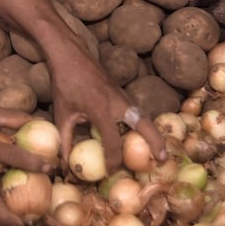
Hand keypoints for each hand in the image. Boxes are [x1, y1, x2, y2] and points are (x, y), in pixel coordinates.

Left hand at [48, 51, 166, 172]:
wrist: (71, 54)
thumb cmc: (65, 84)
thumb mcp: (62, 114)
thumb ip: (65, 140)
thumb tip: (65, 165)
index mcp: (100, 109)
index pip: (112, 141)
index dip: (113, 159)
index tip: (111, 171)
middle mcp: (117, 102)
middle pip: (144, 124)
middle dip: (155, 142)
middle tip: (163, 159)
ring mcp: (122, 95)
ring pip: (143, 116)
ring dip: (153, 132)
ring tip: (160, 150)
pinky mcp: (122, 92)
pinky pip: (137, 110)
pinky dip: (144, 123)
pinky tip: (143, 134)